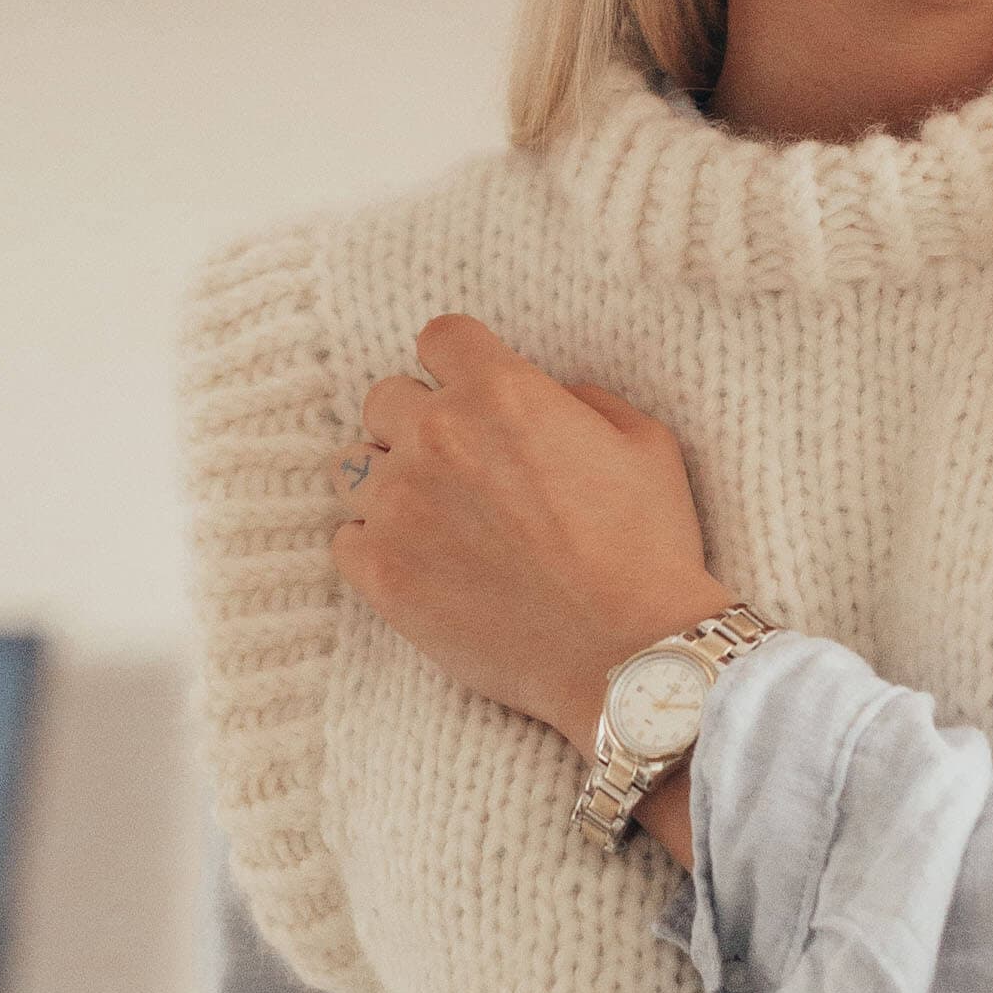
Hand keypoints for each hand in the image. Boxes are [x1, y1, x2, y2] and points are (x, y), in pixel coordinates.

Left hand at [327, 312, 737, 756]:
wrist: (627, 654)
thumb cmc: (647, 548)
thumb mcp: (644, 444)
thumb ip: (584, 400)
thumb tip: (548, 396)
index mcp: (501, 392)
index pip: (441, 337)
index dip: (457, 362)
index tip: (469, 389)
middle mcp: (438, 436)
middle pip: (385, 398)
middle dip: (417, 422)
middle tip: (457, 465)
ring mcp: (400, 506)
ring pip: (352, 465)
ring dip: (386, 480)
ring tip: (428, 515)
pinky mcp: (381, 573)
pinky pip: (345, 538)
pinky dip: (374, 545)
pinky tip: (419, 563)